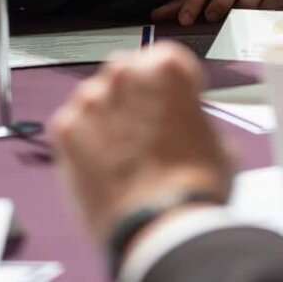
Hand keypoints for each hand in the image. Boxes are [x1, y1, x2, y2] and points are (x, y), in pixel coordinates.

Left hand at [49, 44, 232, 248]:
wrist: (159, 225)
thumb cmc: (194, 186)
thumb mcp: (217, 143)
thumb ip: (194, 121)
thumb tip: (186, 129)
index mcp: (167, 68)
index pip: (166, 57)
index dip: (174, 82)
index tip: (176, 98)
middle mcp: (124, 75)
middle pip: (126, 71)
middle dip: (135, 93)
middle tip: (146, 126)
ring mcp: (90, 101)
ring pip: (95, 97)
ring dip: (107, 115)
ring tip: (122, 151)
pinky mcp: (65, 130)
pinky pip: (72, 124)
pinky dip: (83, 139)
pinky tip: (101, 163)